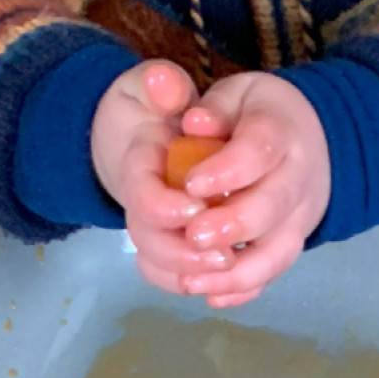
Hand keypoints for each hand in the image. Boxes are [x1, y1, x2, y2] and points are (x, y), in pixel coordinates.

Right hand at [91, 60, 216, 297]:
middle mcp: (148, 203)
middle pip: (151, 241)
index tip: (194, 201)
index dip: (163, 206)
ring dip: (200, 277)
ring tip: (235, 268)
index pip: (140, 193)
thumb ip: (161, 85)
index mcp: (139, 161)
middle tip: (224, 251)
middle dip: (185, 252)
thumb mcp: (160, 85)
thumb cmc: (166, 108)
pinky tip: (239, 290)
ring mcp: (165, 231)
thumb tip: (165, 85)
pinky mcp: (185, 250)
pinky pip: (189, 282)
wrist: (161, 134)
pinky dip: (215, 292)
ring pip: (170, 268)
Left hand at [173, 73, 330, 309]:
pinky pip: (273, 273)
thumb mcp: (239, 95)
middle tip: (194, 237)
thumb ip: (216, 108)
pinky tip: (211, 295)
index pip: (261, 151)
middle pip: (273, 208)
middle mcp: (299, 180)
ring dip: (236, 272)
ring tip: (194, 281)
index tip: (191, 184)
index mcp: (282, 133)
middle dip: (234, 226)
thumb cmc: (260, 115)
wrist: (312, 140)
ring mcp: (299, 219)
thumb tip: (193, 124)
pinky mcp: (291, 244)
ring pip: (277, 252)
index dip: (228, 170)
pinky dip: (244, 290)